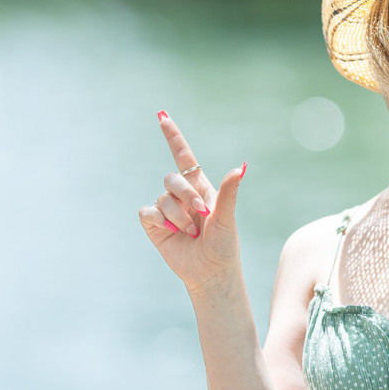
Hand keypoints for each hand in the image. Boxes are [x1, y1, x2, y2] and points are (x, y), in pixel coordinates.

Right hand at [138, 111, 245, 294]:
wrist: (211, 273)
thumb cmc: (223, 246)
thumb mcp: (227, 218)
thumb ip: (229, 193)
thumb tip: (240, 167)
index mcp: (201, 188)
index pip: (184, 157)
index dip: (173, 137)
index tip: (162, 116)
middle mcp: (182, 197)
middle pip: (172, 179)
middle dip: (186, 195)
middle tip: (202, 215)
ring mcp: (167, 210)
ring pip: (162, 198)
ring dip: (178, 216)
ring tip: (191, 232)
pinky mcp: (154, 225)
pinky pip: (148, 212)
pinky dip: (160, 221)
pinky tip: (172, 233)